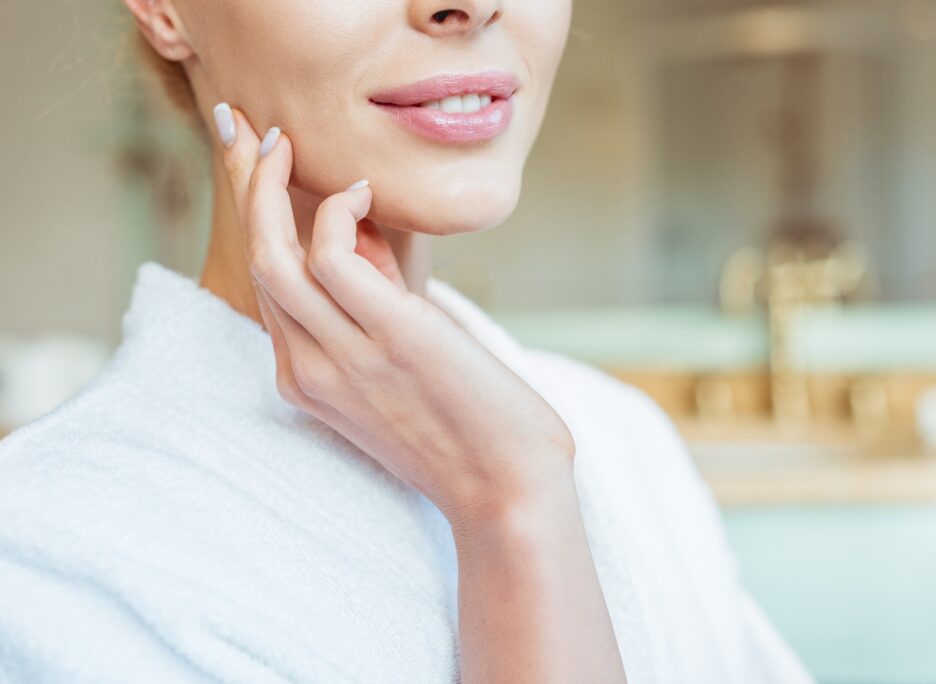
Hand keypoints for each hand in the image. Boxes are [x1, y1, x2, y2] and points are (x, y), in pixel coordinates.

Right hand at [214, 105, 576, 525]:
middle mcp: (310, 370)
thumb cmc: (465, 431)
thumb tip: (358, 239)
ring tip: (290, 144)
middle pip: (256, 263)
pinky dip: (334, 213)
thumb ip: (372, 309)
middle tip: (256, 134)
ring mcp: (343, 357)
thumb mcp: (398, 370)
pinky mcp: (388, 339)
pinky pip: (330, 260)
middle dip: (246, 191)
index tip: (259, 171)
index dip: (255, 223)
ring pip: (274, 257)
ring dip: (270, 188)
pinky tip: (364, 192)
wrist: (507, 490)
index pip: (266, 288)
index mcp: (309, 380)